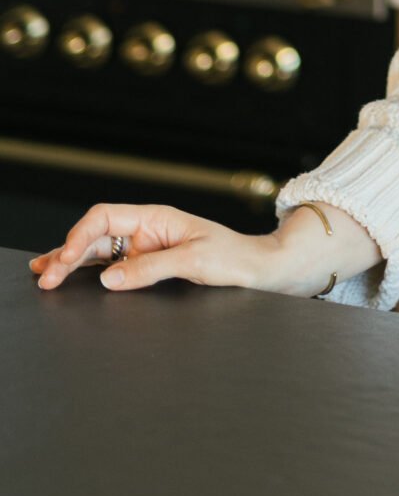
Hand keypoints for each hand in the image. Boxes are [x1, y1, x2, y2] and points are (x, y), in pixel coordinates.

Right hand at [30, 202, 274, 294]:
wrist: (257, 270)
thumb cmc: (233, 257)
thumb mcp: (194, 260)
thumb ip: (151, 268)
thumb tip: (109, 278)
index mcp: (155, 217)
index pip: (105, 218)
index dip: (80, 237)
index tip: (66, 260)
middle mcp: (145, 230)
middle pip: (95, 235)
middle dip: (67, 253)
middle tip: (46, 276)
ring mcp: (144, 249)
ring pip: (97, 251)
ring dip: (71, 262)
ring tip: (44, 276)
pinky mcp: (147, 266)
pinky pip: (111, 266)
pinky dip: (87, 272)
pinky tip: (68, 278)